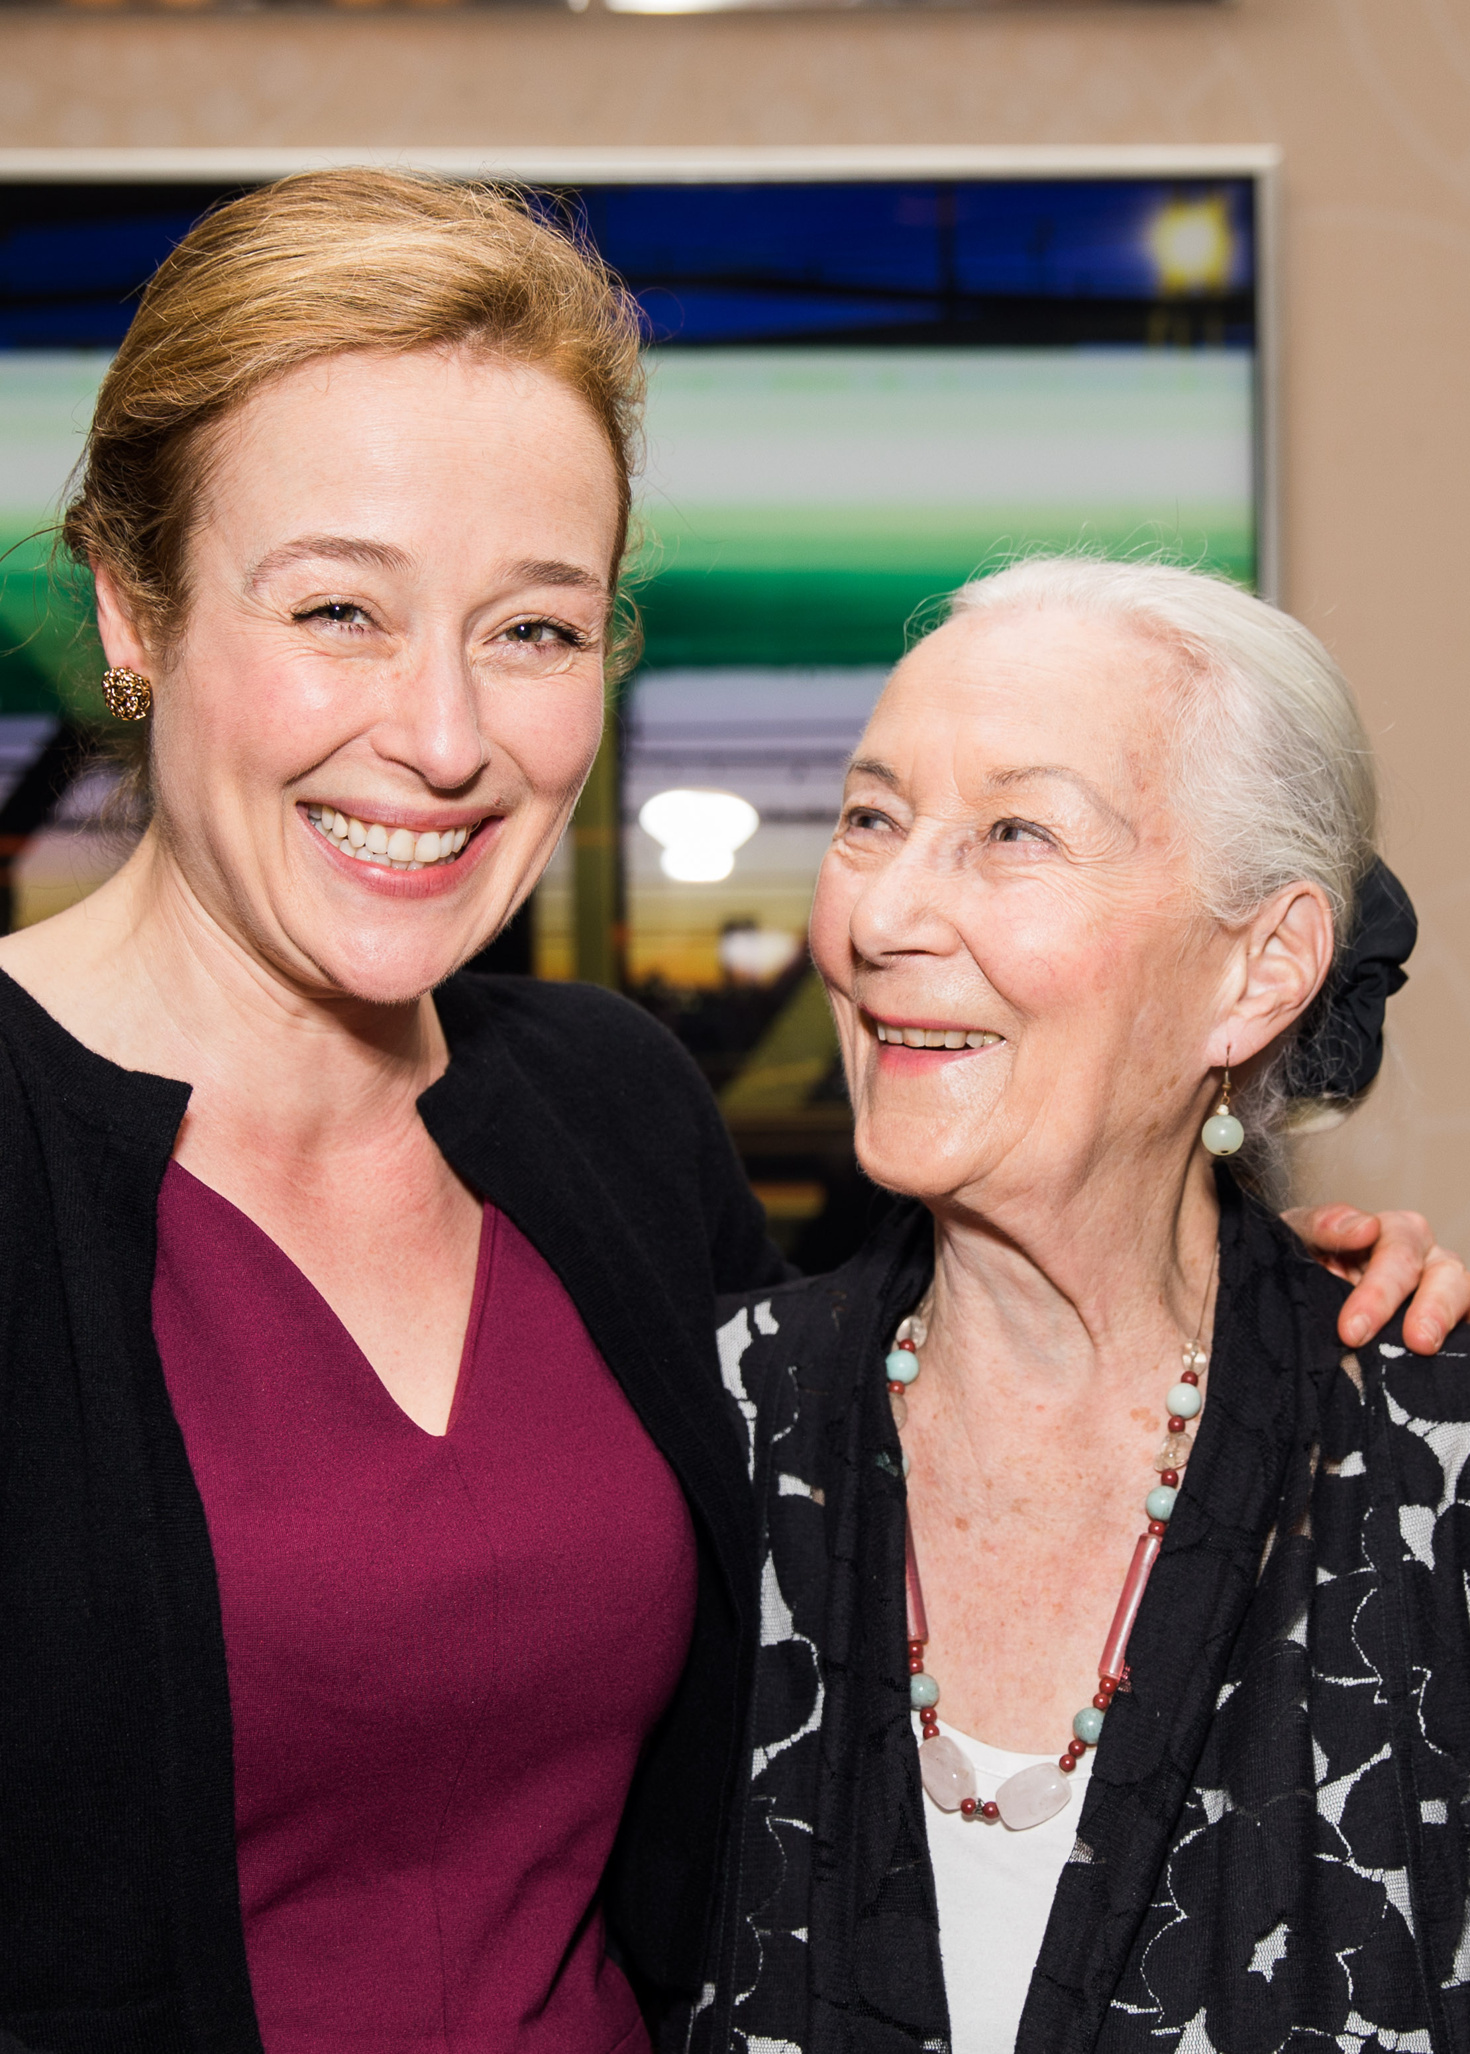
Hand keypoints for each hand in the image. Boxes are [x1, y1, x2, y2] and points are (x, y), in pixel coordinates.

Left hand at [1283, 1204, 1469, 1354]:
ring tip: (1424, 1346)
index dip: (1378, 1291)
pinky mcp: (1451, 1323)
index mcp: (1393, 1233)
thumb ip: (1324, 1226)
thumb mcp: (1302, 1239)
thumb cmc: (1306, 1265)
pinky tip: (1443, 1362)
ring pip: (1463, 1293)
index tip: (1351, 1330)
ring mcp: (1443, 1291)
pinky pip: (1466, 1331)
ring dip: (1446, 1319)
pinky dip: (1461, 1341)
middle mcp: (1425, 1258)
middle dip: (1426, 1307)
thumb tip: (1364, 1227)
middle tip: (1412, 1341)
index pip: (1398, 1251)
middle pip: (1441, 1272)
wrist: (1299, 1300)